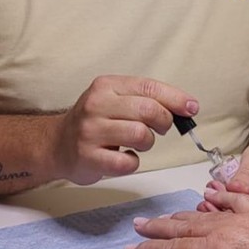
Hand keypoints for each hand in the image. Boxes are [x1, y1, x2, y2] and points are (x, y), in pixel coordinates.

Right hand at [52, 75, 197, 184]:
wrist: (56, 145)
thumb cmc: (95, 121)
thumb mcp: (115, 99)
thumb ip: (147, 99)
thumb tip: (188, 107)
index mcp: (106, 86)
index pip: (148, 87)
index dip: (175, 98)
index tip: (191, 108)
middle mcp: (96, 105)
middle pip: (148, 110)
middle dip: (164, 121)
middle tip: (160, 128)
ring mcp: (90, 132)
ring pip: (140, 135)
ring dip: (148, 143)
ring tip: (137, 143)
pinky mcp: (89, 158)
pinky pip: (127, 163)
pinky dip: (133, 162)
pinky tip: (124, 157)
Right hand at [127, 188, 248, 248]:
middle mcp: (228, 231)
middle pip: (185, 228)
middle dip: (160, 228)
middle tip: (139, 225)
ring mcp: (248, 221)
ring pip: (207, 214)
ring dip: (184, 214)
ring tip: (168, 215)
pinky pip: (237, 201)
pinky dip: (221, 197)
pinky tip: (212, 193)